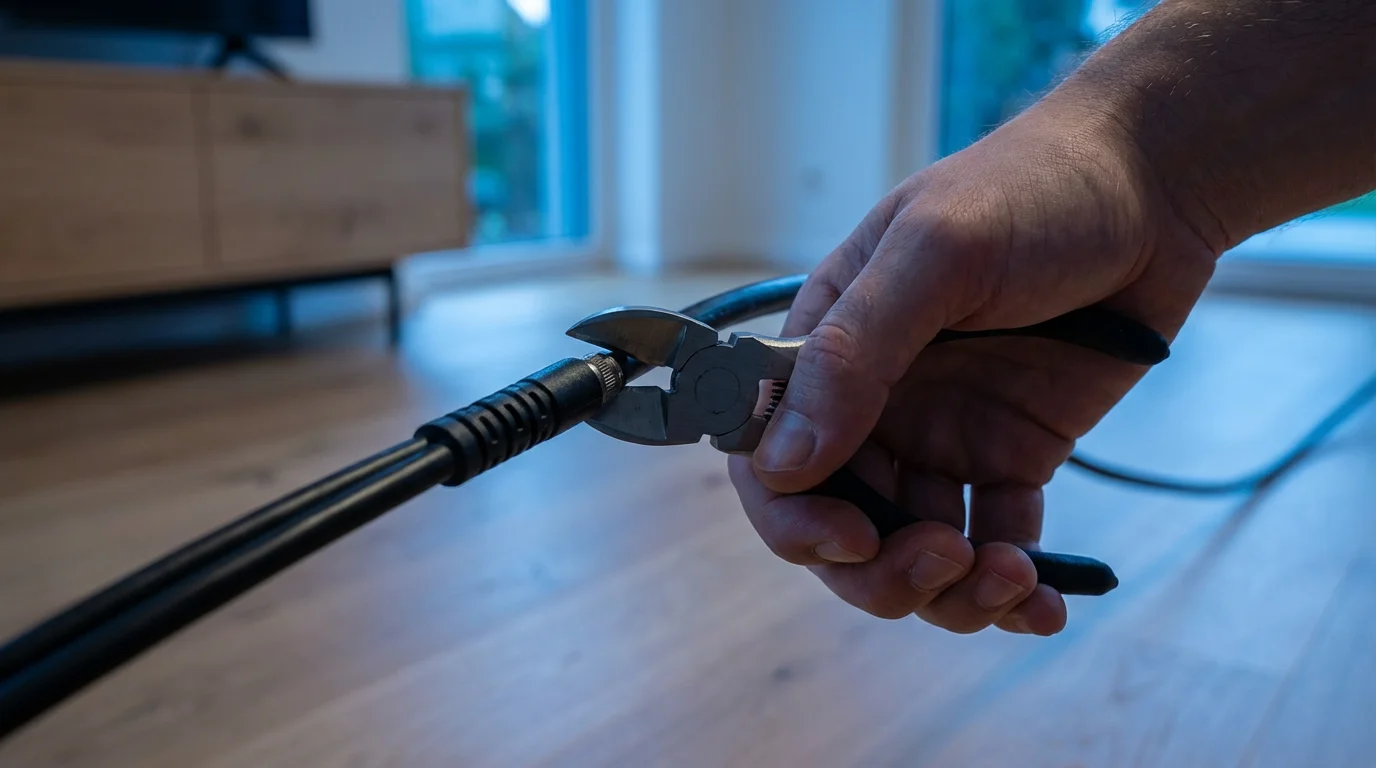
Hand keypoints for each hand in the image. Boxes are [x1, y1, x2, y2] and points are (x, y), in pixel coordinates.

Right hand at [729, 96, 1218, 635]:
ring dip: (950, 591)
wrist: (1153, 187)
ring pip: (914, 550)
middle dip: (879, 571)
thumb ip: (855, 353)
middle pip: (840, 525)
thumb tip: (785, 462)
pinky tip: (1043, 603)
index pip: (770, 457)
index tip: (850, 540)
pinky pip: (995, 541)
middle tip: (942, 563)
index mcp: (828, 349)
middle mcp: (875, 403)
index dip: (794, 517)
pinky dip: (1013, 589)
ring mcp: (943, 435)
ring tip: (1010, 581)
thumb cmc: (1032, 192)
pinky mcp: (1011, 455)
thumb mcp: (935, 253)